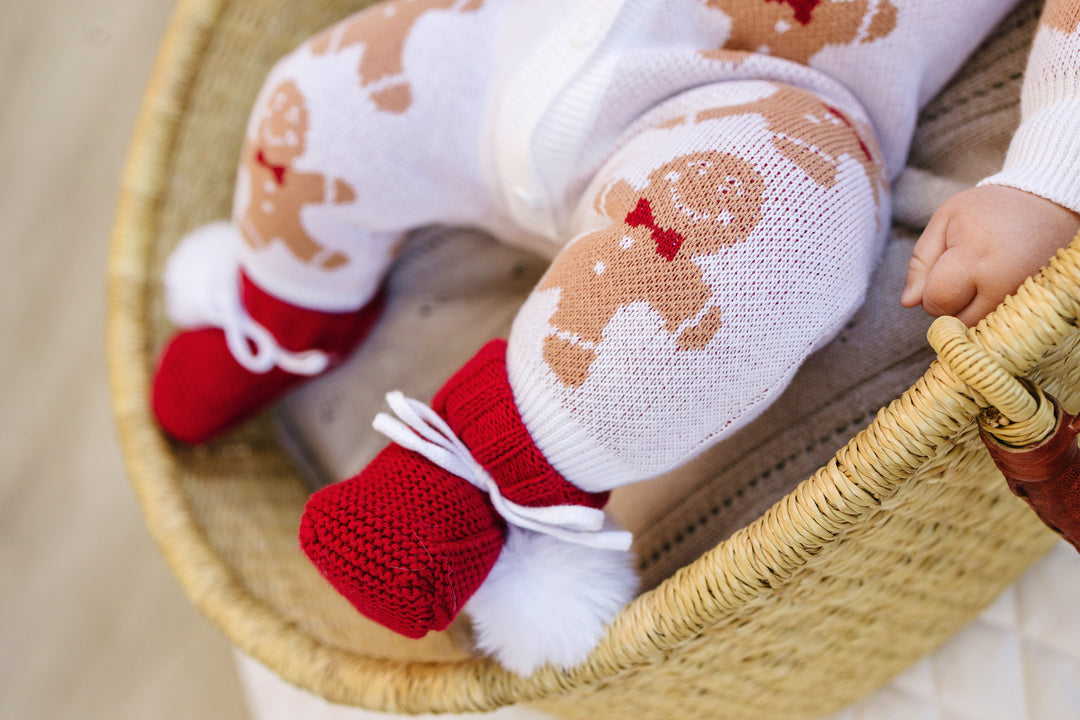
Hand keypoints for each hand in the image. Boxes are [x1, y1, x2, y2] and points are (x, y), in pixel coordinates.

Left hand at [901, 185, 1079, 325]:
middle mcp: (1003, 283)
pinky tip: (996, 286)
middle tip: (964, 269)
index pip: (936, 302)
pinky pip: (999, 326)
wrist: (1047, 204)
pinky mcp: (1037, 305)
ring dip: (969, 308)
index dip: (930, 290)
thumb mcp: (945, 221)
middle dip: (949, 301)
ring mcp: (1023, 297)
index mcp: (975, 257)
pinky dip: (990, 311)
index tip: (944, 268)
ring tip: (982, 275)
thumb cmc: (988, 210)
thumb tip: (908, 303)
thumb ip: (920, 263)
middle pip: (955, 321)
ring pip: (976, 327)